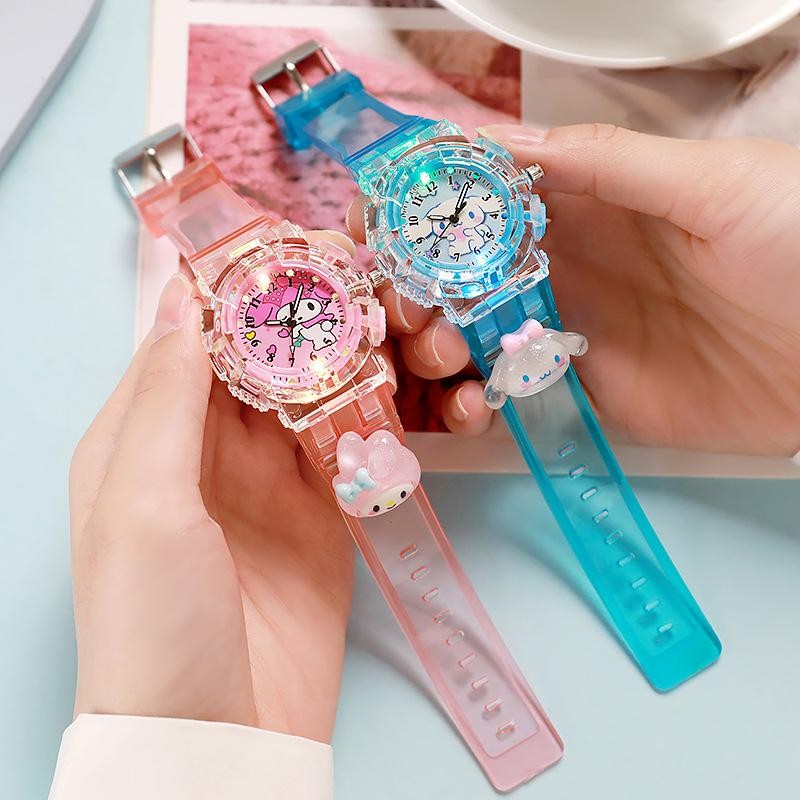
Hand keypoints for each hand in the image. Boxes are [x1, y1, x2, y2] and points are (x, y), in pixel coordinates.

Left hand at [69, 231, 357, 742]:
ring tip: (387, 323)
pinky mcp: (320, 509)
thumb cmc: (153, 621)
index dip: (236, 286)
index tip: (290, 241)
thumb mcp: (142, 499)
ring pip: (308, 390)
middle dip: (303, 313)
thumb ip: (167, 396)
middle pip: (257, 355)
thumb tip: (189, 301)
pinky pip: (347, 440)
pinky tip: (397, 387)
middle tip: (358, 273)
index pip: (190, 334)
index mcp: (145, 432)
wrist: (221, 731)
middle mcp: (204, 447)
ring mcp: (266, 477)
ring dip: (344, 357)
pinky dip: (370, 411)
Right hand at [347, 124, 799, 454]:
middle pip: (462, 267)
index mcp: (593, 202)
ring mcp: (569, 331)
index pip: (486, 192)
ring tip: (431, 347)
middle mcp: (569, 264)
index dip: (423, 197)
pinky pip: (509, 393)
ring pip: (471, 330)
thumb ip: (611, 162)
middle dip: (410, 277)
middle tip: (392, 297)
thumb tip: (508, 140)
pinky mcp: (582, 392)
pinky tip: (469, 401)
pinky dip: (473, 399)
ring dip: (432, 339)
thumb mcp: (714, 183)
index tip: (370, 212)